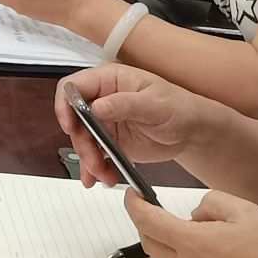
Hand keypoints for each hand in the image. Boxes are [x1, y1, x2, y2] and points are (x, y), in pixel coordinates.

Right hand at [54, 64, 218, 186]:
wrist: (192, 131)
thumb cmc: (178, 107)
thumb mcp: (155, 103)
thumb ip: (125, 103)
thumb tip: (96, 106)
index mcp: (109, 80)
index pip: (74, 86)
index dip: (65, 105)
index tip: (69, 126)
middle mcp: (103, 99)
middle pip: (75, 118)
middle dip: (81, 142)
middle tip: (93, 160)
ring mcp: (105, 121)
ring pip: (83, 140)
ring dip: (89, 159)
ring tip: (103, 174)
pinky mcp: (110, 141)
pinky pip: (95, 154)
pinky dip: (95, 168)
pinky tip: (101, 178)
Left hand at [126, 189, 257, 257]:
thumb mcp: (244, 211)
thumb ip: (212, 203)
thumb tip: (196, 214)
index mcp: (191, 244)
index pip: (146, 220)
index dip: (134, 205)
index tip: (132, 195)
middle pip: (149, 243)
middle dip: (146, 224)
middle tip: (157, 212)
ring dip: (167, 247)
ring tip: (194, 236)